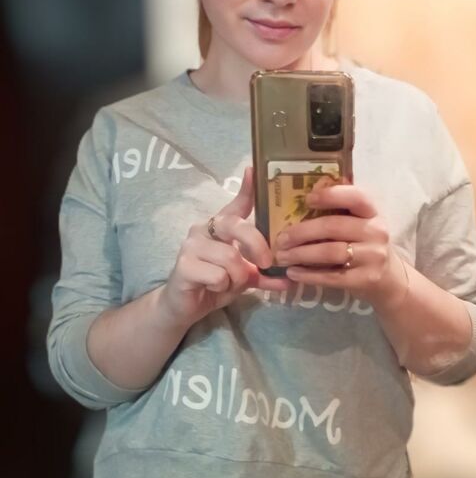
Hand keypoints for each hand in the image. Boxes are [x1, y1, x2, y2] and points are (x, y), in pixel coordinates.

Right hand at [161, 166, 291, 325]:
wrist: (184, 307)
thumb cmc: (214, 284)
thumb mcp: (244, 278)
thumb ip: (264, 275)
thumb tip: (289, 279)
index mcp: (220, 227)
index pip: (236, 204)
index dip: (247, 188)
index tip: (253, 170)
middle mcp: (204, 229)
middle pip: (237, 226)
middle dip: (257, 245)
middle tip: (266, 264)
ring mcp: (191, 245)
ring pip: (231, 258)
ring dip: (237, 278)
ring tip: (229, 283)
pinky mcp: (183, 264)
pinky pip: (218, 275)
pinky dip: (222, 286)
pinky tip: (212, 287)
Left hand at [273, 182, 407, 305]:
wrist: (389, 278)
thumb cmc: (364, 244)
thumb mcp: (360, 223)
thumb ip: (340, 211)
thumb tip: (305, 195)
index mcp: (372, 212)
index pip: (356, 197)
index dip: (331, 195)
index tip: (307, 199)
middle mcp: (376, 231)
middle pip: (333, 227)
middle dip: (302, 232)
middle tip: (281, 238)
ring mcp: (373, 256)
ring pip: (331, 252)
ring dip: (301, 254)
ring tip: (282, 257)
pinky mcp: (366, 279)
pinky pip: (332, 276)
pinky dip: (309, 275)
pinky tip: (293, 273)